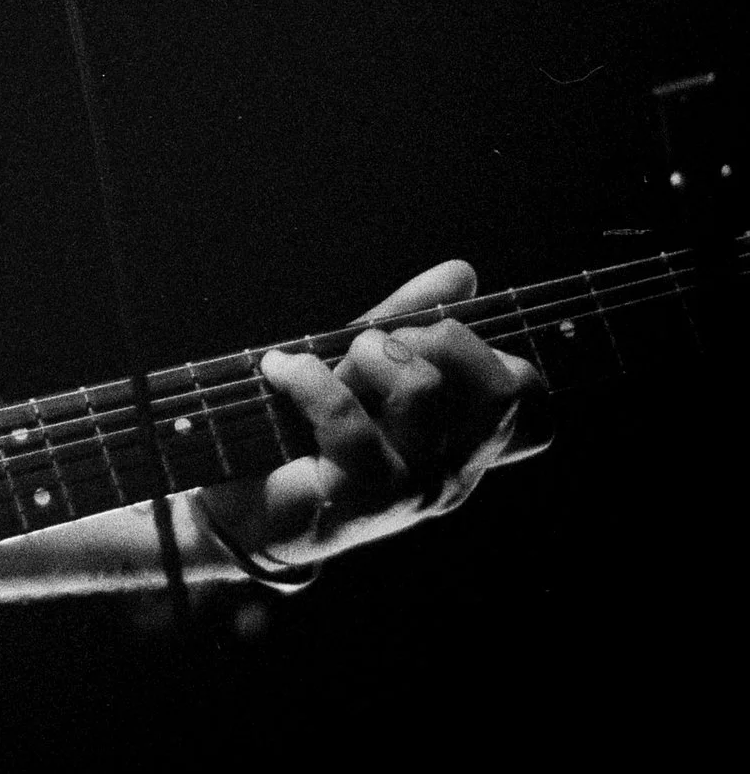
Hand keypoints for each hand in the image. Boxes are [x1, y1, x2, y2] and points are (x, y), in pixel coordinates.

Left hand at [200, 259, 549, 571]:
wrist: (242, 502)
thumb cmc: (305, 428)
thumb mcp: (360, 364)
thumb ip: (410, 320)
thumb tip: (463, 271)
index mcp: (463, 444)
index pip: (531, 403)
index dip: (490, 353)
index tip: (426, 340)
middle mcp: (453, 472)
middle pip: (498, 388)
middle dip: (432, 338)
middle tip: (373, 347)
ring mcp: (413, 491)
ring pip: (424, 390)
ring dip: (366, 354)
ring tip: (328, 365)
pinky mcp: (360, 499)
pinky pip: (348, 417)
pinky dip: (307, 377)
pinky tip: (280, 371)